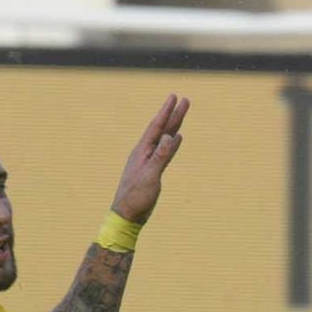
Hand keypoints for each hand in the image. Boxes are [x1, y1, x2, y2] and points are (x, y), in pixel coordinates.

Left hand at [111, 94, 188, 223]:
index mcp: (142, 151)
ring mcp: (149, 160)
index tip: (174, 97)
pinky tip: (178, 138)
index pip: (156, 127)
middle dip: (173, 114)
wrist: (127, 214)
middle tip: (184, 99)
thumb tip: (172, 136)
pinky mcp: (153, 169)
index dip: (166, 111)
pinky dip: (173, 142)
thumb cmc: (136, 196)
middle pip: (162, 129)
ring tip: (182, 113)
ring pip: (165, 137)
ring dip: (174, 125)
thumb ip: (160, 156)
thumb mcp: (150, 175)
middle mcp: (145, 152)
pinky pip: (166, 150)